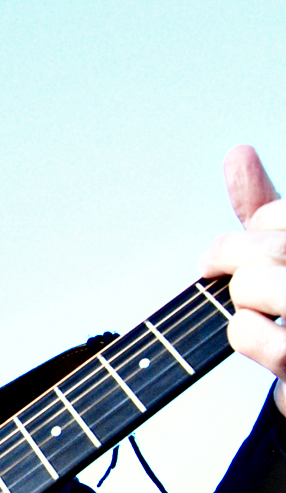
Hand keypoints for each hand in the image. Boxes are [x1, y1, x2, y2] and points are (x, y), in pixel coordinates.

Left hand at [200, 146, 285, 415]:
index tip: (257, 242)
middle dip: (233, 255)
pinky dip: (240, 334)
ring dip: (241, 297)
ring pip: (252, 285)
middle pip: (266, 248)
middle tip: (214, 267)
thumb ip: (267, 209)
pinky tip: (262, 339)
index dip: (261, 222)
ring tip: (258, 308)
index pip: (280, 216)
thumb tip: (237, 153)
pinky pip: (245, 332)